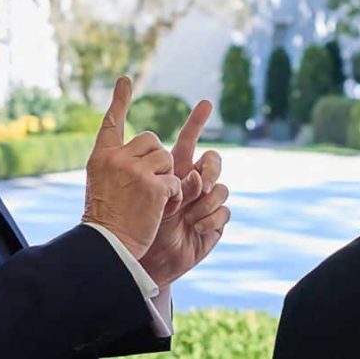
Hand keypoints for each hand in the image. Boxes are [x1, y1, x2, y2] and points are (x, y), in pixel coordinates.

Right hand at [82, 77, 182, 259]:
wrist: (107, 245)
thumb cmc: (105, 220)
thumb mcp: (101, 184)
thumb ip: (118, 165)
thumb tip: (145, 150)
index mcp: (101, 157)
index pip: (111, 122)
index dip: (120, 100)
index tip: (125, 80)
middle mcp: (117, 158)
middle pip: (151, 140)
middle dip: (157, 158)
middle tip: (148, 182)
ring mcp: (136, 170)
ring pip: (166, 158)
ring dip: (166, 178)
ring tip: (151, 199)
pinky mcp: (155, 186)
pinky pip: (175, 181)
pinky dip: (173, 196)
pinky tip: (159, 209)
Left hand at [140, 100, 230, 287]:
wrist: (143, 256)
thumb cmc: (134, 223)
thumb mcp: (141, 193)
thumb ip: (159, 176)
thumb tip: (191, 173)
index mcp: (173, 170)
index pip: (188, 140)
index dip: (196, 121)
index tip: (205, 102)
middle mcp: (192, 182)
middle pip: (213, 161)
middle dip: (211, 169)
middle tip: (198, 183)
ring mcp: (205, 202)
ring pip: (221, 188)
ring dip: (206, 201)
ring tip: (188, 216)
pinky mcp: (214, 223)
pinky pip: (225, 212)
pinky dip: (210, 219)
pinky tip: (195, 228)